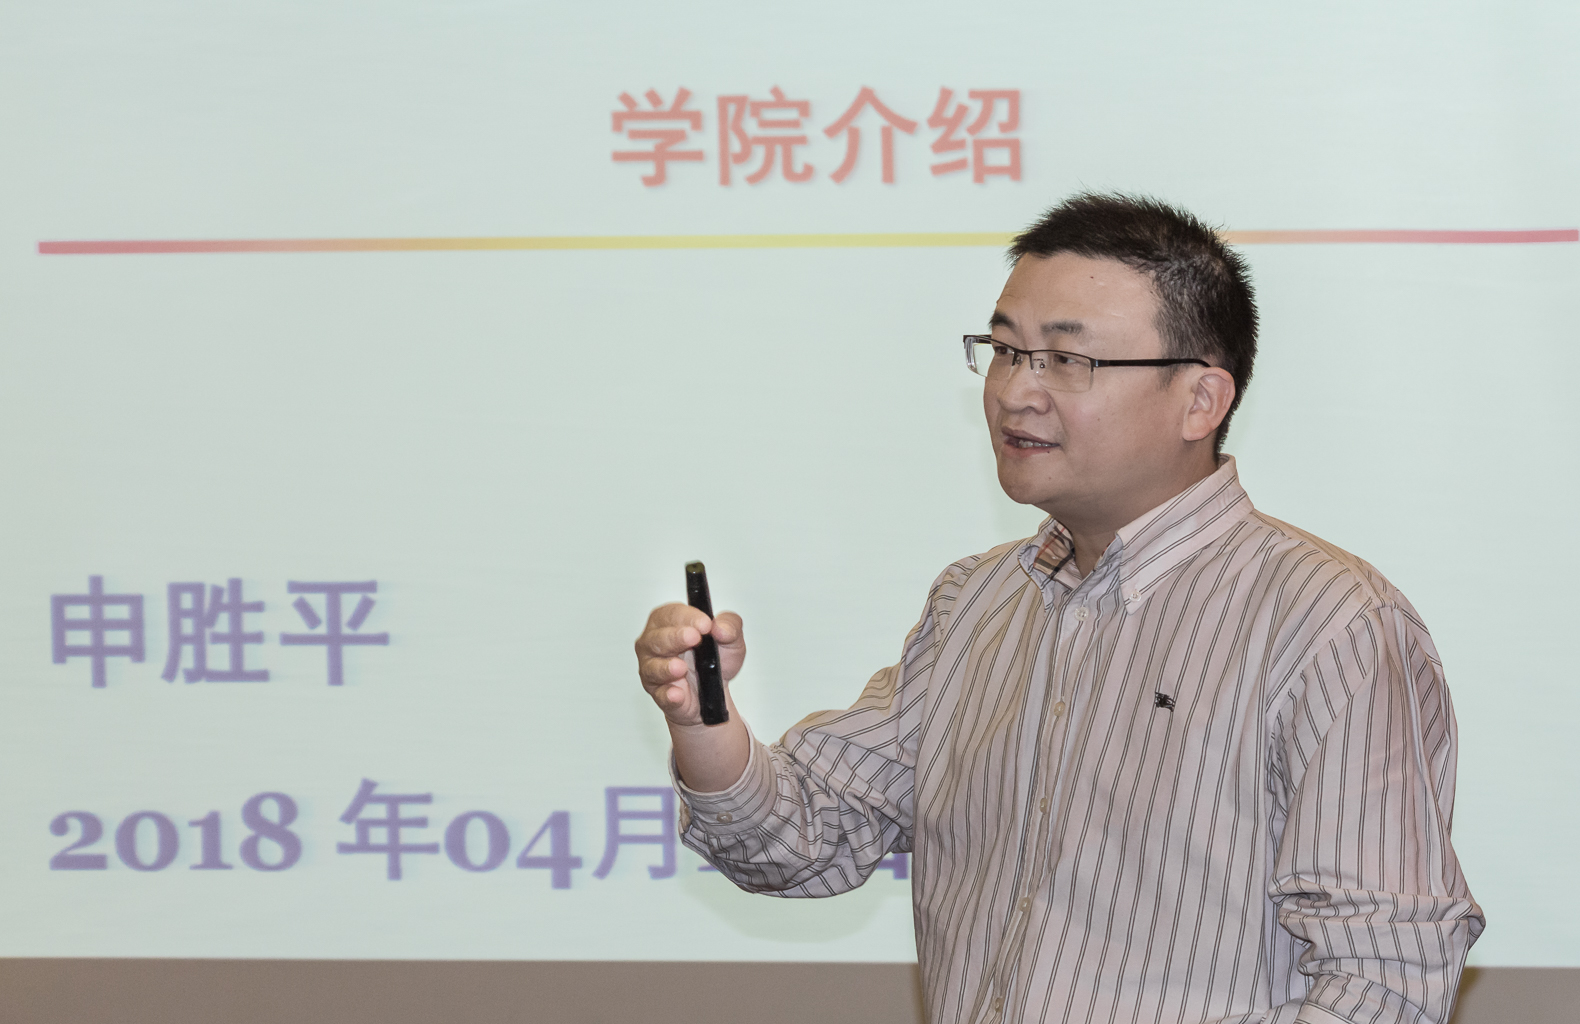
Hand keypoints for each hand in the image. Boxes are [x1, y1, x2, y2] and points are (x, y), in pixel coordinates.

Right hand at [635, 603, 746, 726]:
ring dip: (666, 667)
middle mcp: (656, 644)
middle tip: (693, 638)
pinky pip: (660, 694)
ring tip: (681, 667)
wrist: (717, 692)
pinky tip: (677, 694)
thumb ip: (731, 626)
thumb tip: (720, 627)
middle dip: (675, 637)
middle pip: (657, 638)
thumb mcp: (731, 639)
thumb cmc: (716, 660)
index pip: (671, 614)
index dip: (687, 617)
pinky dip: (668, 694)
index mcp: (670, 623)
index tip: (704, 623)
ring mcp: (654, 669)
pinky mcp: (659, 694)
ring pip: (652, 667)